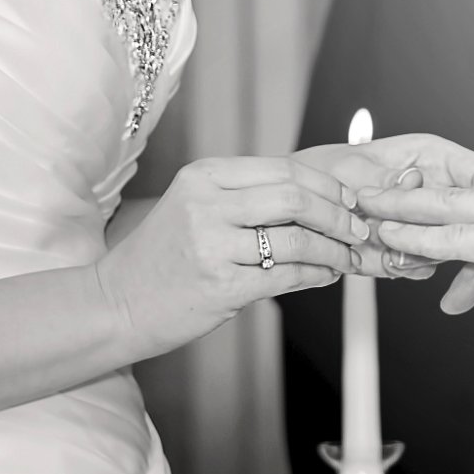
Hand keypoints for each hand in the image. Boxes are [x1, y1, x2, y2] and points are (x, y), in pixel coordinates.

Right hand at [96, 157, 368, 358]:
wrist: (116, 303)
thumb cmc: (164, 257)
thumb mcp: (197, 207)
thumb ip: (250, 198)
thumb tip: (318, 200)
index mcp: (205, 176)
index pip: (285, 169)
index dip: (327, 186)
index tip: (348, 201)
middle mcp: (208, 204)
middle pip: (296, 198)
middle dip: (338, 216)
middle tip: (357, 230)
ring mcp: (213, 246)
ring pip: (298, 240)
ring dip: (333, 250)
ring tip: (346, 258)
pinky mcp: (222, 286)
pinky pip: (287, 276)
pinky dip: (316, 275)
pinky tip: (326, 276)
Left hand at [295, 134, 473, 278]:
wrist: (295, 208)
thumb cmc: (323, 172)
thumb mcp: (353, 167)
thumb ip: (386, 177)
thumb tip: (413, 182)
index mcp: (434, 158)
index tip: (472, 208)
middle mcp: (436, 193)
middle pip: (471, 220)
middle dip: (447, 233)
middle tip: (417, 237)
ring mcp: (426, 226)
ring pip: (448, 248)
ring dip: (421, 253)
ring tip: (391, 250)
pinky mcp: (410, 252)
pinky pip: (421, 267)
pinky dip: (402, 268)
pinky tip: (382, 259)